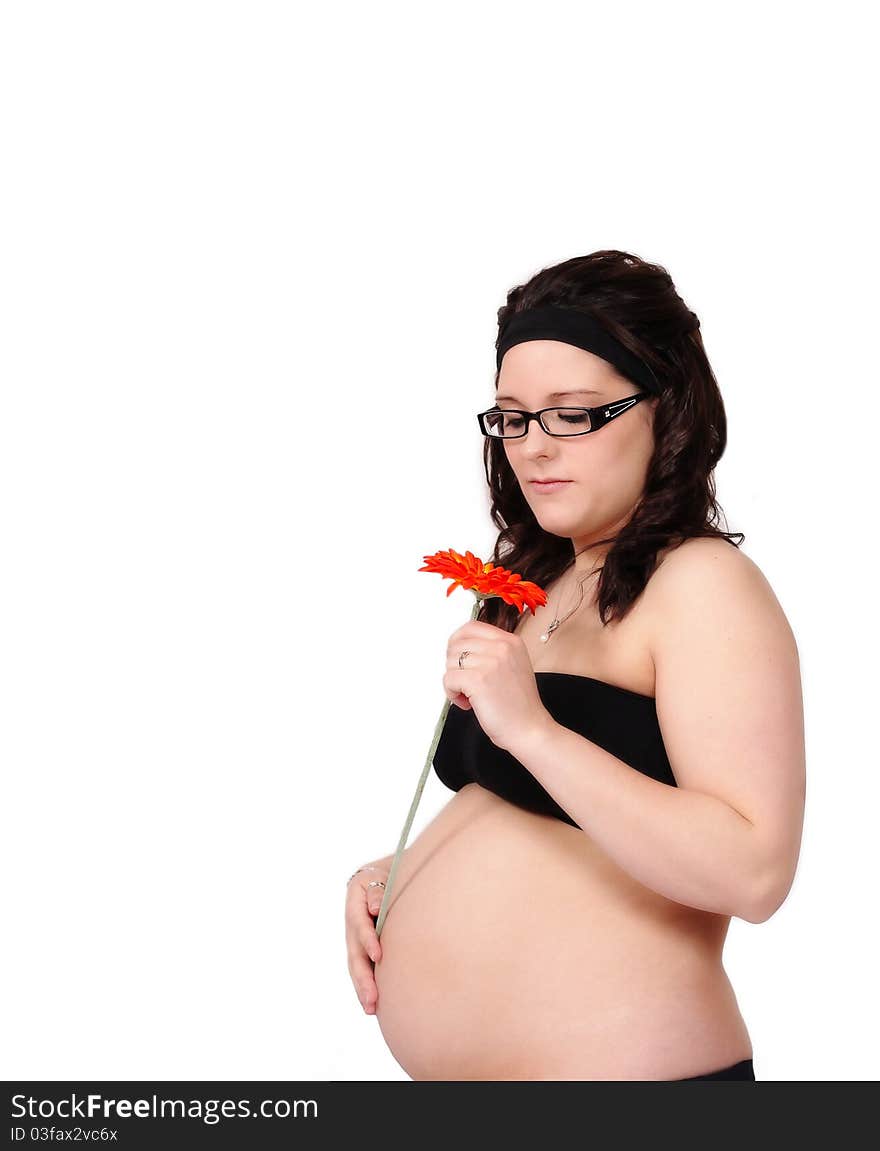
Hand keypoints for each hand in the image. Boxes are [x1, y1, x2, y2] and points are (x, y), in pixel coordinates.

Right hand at [345, 866, 385, 1014]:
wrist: (378, 879)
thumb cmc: (382, 877)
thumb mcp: (378, 877)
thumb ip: (376, 890)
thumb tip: (375, 908)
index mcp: (354, 904)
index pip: (360, 924)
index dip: (368, 940)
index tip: (379, 956)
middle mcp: (351, 925)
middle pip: (354, 954)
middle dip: (363, 977)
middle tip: (372, 997)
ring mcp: (354, 939)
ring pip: (355, 966)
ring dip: (362, 987)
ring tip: (371, 1008)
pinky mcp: (362, 949)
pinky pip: (362, 969)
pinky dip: (365, 986)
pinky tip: (372, 1005)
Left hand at [444, 620, 551, 753]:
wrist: (530, 730)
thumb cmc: (519, 705)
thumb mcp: (513, 666)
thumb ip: (492, 652)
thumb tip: (459, 647)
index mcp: (511, 641)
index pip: (471, 627)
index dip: (457, 642)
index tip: (458, 659)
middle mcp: (502, 647)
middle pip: (456, 644)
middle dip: (455, 666)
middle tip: (465, 683)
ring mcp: (491, 662)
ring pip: (450, 662)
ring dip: (454, 682)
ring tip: (469, 696)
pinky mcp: (478, 679)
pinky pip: (448, 679)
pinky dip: (451, 693)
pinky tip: (467, 703)